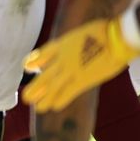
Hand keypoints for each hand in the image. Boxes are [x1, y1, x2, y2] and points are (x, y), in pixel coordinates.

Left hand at [24, 16, 139, 111]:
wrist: (113, 39)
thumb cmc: (101, 33)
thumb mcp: (77, 34)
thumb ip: (68, 43)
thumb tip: (58, 51)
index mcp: (62, 44)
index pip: (44, 53)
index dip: (34, 60)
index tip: (27, 66)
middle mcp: (63, 58)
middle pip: (45, 75)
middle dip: (36, 87)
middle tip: (26, 98)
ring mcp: (71, 70)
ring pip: (53, 86)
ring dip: (45, 98)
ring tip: (38, 108)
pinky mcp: (83, 79)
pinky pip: (69, 91)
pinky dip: (61, 99)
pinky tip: (54, 107)